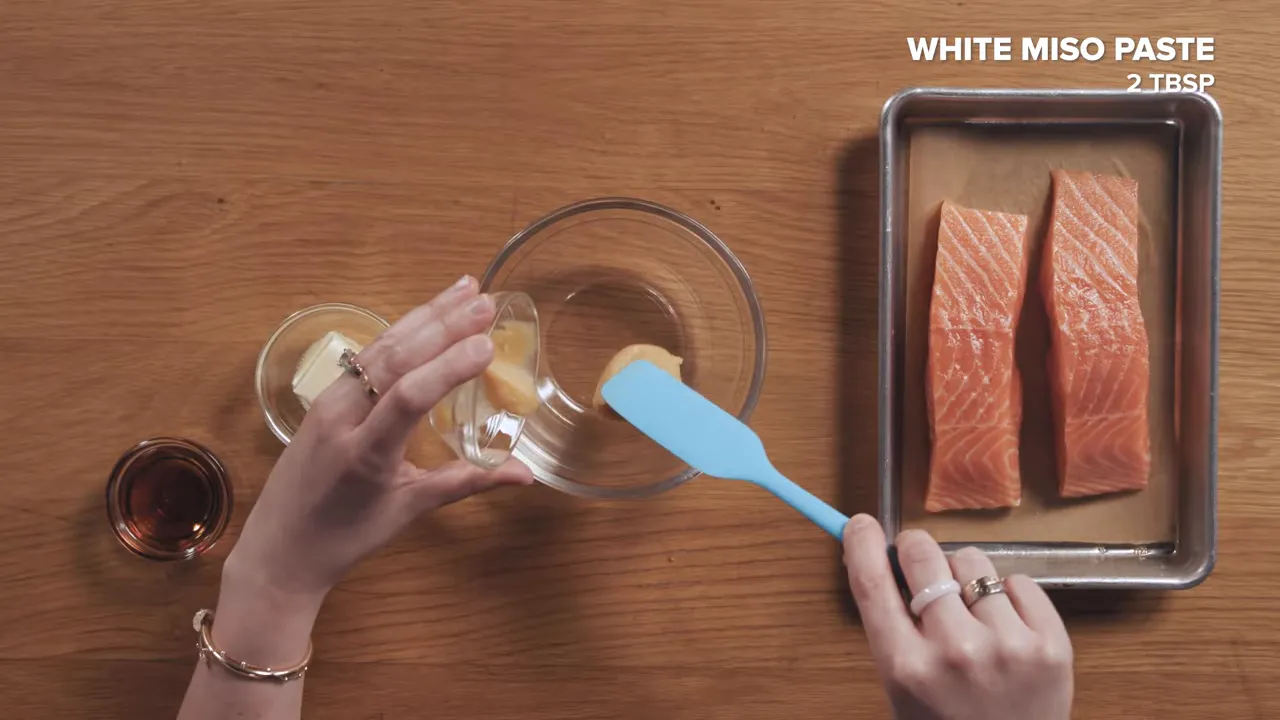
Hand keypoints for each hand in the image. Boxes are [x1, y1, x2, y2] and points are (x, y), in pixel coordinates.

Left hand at [224, 276, 532, 608]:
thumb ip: (466, 482)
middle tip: (486, 301)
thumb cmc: (345, 538)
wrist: (279, 549)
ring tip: (464, 289)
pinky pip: (367, 356)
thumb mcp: (407, 511)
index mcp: (365, 453)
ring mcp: (328, 403)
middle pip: (395, 359)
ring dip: (424, 316)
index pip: (409, 397)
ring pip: (379, 348)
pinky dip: (401, 331)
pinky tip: (426, 314)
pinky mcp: (324, 397)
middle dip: (442, 326)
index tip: (488, 344)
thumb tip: (525, 474)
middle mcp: (341, 418)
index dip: (449, 368)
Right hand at [842, 515, 1072, 719]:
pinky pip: (1019, 581)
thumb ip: (892, 627)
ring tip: (971, 610)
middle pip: (922, 557)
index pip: (872, 582)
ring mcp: (1007, 647)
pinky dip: (1009, 595)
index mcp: (905, 667)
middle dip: (916, 552)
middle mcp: (954, 652)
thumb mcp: (902, 686)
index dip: (863, 544)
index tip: (863, 524)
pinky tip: (1006, 626)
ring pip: (972, 561)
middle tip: (922, 565)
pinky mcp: (1050, 645)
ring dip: (964, 575)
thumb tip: (885, 557)